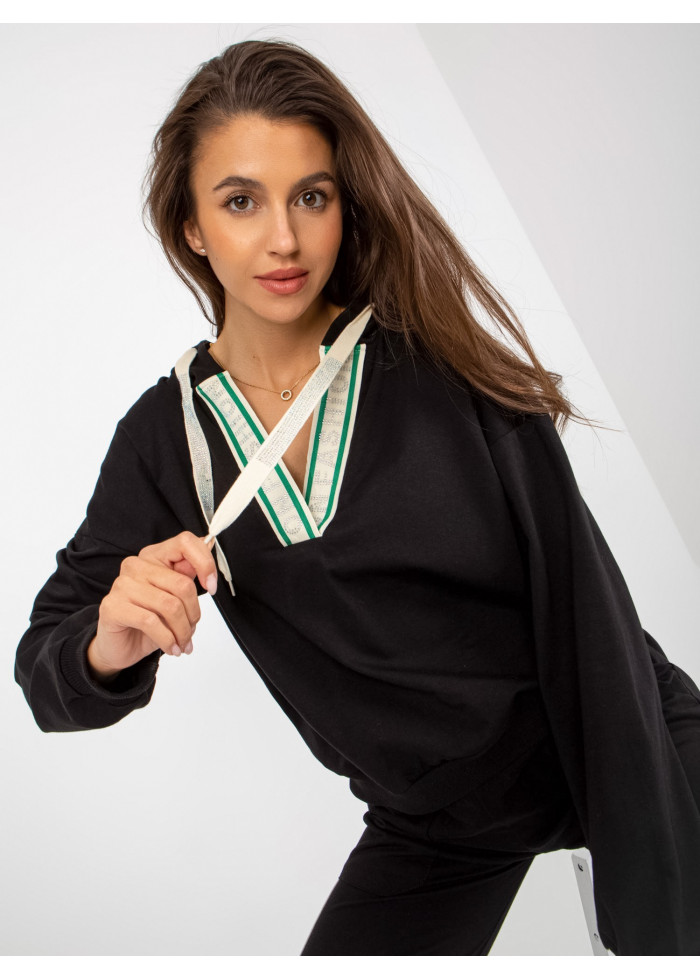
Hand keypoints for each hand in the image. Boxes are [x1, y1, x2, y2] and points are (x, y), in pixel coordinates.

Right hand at [87, 531, 217, 681]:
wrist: (119, 646)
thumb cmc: (149, 620)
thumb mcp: (174, 598)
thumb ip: (188, 577)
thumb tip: (209, 555)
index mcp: (154, 556)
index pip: (185, 542)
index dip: (205, 564)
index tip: (212, 588)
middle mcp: (136, 565)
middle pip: (182, 584)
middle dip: (193, 614)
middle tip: (191, 630)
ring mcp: (122, 584)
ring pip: (170, 606)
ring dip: (182, 631)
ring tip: (183, 642)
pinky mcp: (112, 606)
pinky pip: (151, 622)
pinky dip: (168, 640)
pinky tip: (171, 648)